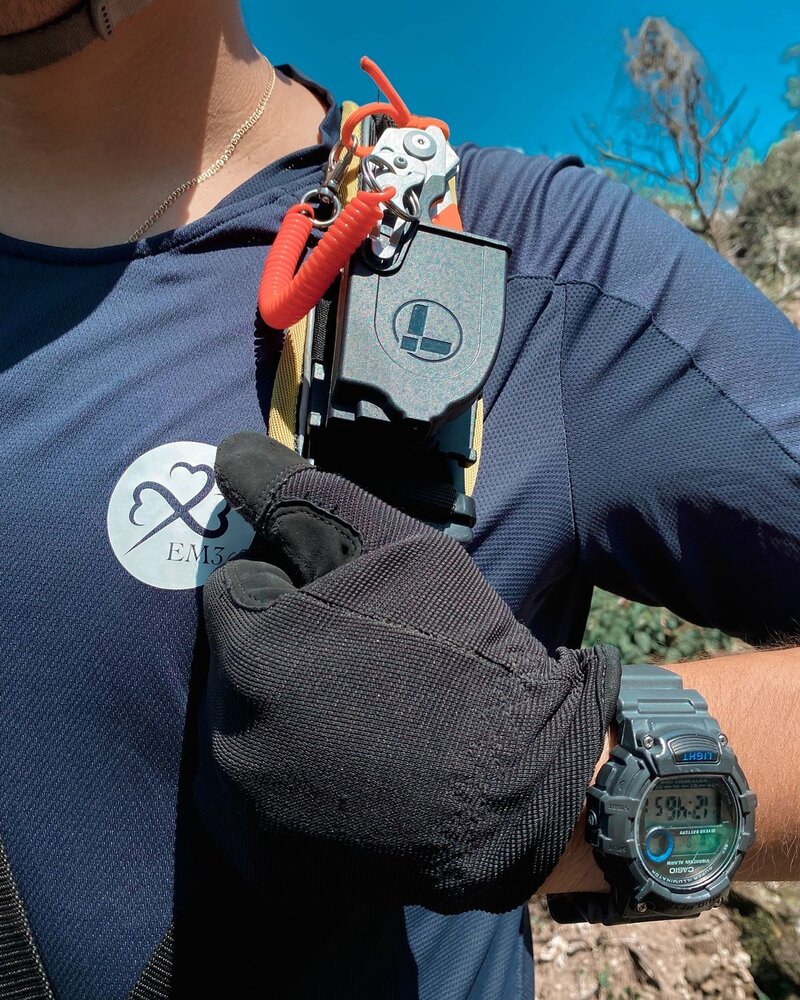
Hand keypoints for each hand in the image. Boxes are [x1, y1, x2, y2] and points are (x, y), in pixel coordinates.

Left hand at [195, 432, 619, 913]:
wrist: (521, 780)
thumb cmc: (462, 648)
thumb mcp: (393, 547)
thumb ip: (301, 495)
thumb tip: (226, 454)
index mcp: (253, 652)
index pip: (234, 587)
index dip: (289, 583)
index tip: (341, 604)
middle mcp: (230, 740)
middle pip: (232, 660)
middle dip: (280, 646)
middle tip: (356, 660)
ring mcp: (246, 811)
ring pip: (240, 725)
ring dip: (282, 709)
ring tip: (357, 714)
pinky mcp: (265, 860)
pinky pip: (252, 795)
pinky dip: (286, 773)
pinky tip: (346, 765)